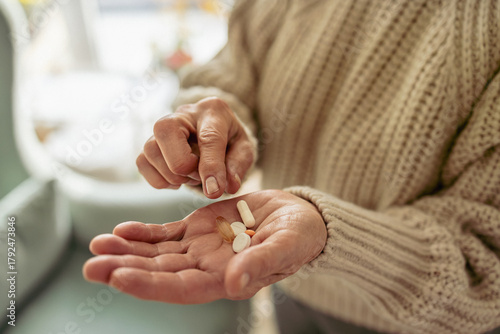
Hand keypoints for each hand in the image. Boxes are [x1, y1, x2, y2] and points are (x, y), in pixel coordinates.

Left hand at [83, 190, 326, 303]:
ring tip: (96, 245)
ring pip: (156, 253)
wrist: (298, 216)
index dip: (150, 285)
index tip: (119, 277)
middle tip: (91, 264)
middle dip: (124, 268)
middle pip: (159, 273)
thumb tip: (235, 284)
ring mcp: (200, 248)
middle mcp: (206, 267)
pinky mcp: (199, 228)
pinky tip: (121, 229)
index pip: (181, 288)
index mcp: (226, 278)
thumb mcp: (287, 246)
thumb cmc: (299, 236)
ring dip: (126, 250)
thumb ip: (262, 264)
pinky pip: (166, 233)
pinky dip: (143, 232)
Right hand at [136, 97, 254, 197]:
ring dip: (173, 175)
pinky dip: (160, 180)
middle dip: (182, 165)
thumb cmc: (231, 140)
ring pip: (150, 150)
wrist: (216, 133)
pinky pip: (142, 163)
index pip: (208, 138)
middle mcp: (183, 114)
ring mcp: (162, 127)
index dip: (210, 167)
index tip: (214, 191)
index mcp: (213, 111)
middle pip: (166, 132)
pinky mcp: (150, 143)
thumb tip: (227, 186)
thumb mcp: (244, 150)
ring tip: (191, 176)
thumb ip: (238, 166)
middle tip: (199, 175)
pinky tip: (178, 179)